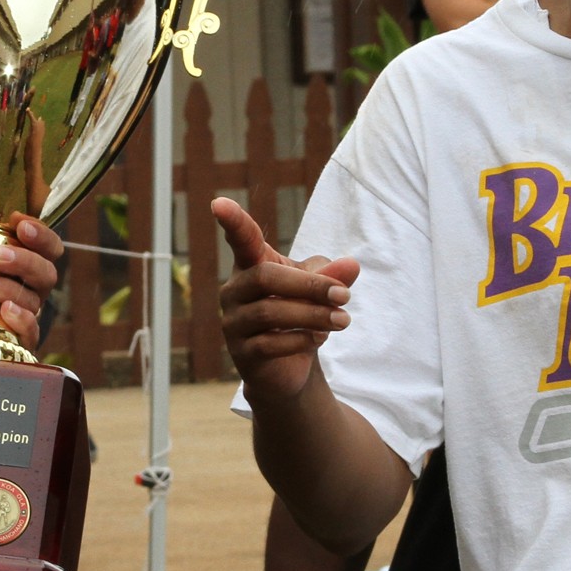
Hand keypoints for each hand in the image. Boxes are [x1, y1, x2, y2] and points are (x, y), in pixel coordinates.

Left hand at [0, 211, 64, 349]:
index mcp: (12, 261)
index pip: (42, 245)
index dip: (40, 231)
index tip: (17, 221)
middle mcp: (22, 286)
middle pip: (46, 270)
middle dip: (26, 259)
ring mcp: (19, 315)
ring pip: (34, 298)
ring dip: (9, 287)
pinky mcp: (12, 341)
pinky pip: (31, 332)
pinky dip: (21, 319)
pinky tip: (4, 310)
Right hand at [213, 197, 358, 402]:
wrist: (290, 367)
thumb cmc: (300, 314)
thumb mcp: (319, 290)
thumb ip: (333, 275)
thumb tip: (352, 265)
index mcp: (252, 265)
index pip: (241, 240)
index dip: (232, 222)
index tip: (218, 203)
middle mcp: (235, 291)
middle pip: (265, 277)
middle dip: (310, 286)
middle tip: (345, 295)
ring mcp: (234, 323)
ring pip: (269, 312)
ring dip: (313, 315)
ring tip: (342, 320)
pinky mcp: (242, 353)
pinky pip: (270, 344)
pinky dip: (301, 340)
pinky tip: (320, 338)